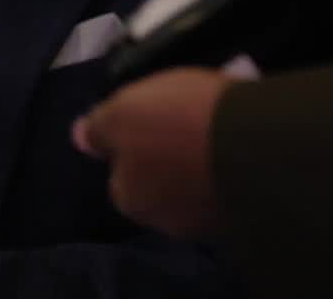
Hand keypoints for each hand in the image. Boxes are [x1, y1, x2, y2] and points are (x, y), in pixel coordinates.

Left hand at [73, 68, 233, 239]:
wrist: (254, 143)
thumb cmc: (176, 124)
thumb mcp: (123, 112)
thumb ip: (98, 128)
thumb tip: (79, 138)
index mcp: (130, 199)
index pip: (121, 175)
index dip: (132, 145)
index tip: (151, 120)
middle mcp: (164, 220)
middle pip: (159, 183)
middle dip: (168, 157)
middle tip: (185, 120)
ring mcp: (206, 221)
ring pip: (194, 185)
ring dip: (200, 160)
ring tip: (215, 124)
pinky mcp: (244, 212)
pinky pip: (227, 182)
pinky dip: (228, 163)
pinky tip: (237, 138)